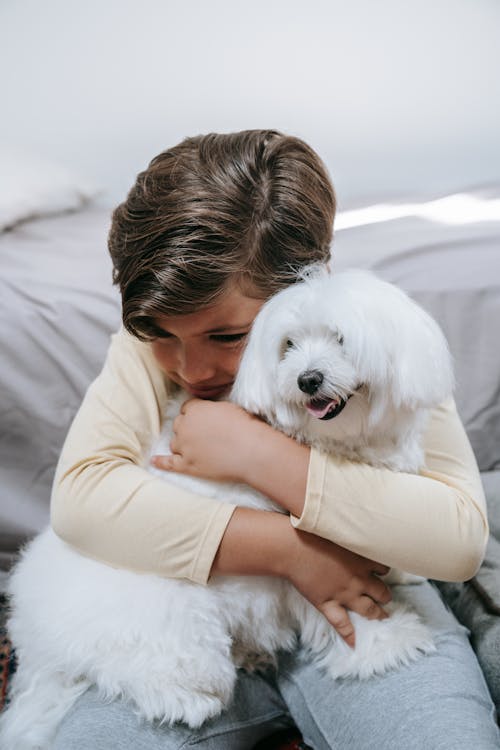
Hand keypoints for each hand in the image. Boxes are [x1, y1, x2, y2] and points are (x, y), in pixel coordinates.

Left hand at [151, 398, 264, 481]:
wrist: (252, 451)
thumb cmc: (245, 427)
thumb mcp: (228, 407)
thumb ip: (211, 408)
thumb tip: (208, 411)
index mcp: (195, 410)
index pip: (186, 408)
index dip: (195, 414)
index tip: (204, 420)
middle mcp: (185, 426)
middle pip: (178, 425)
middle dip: (188, 428)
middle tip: (204, 435)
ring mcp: (184, 447)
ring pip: (175, 443)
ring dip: (183, 445)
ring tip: (199, 449)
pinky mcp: (187, 465)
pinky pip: (169, 463)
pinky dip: (160, 462)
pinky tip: (154, 461)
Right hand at [281, 528, 391, 647]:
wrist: (292, 547)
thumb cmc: (312, 532)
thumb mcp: (339, 528)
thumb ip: (352, 533)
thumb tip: (359, 527)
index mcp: (362, 559)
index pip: (384, 568)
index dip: (382, 570)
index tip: (380, 570)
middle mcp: (358, 578)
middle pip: (381, 591)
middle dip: (384, 594)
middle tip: (386, 596)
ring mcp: (344, 594)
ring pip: (368, 609)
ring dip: (377, 613)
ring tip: (382, 617)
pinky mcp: (328, 604)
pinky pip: (342, 624)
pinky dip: (349, 635)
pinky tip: (355, 645)